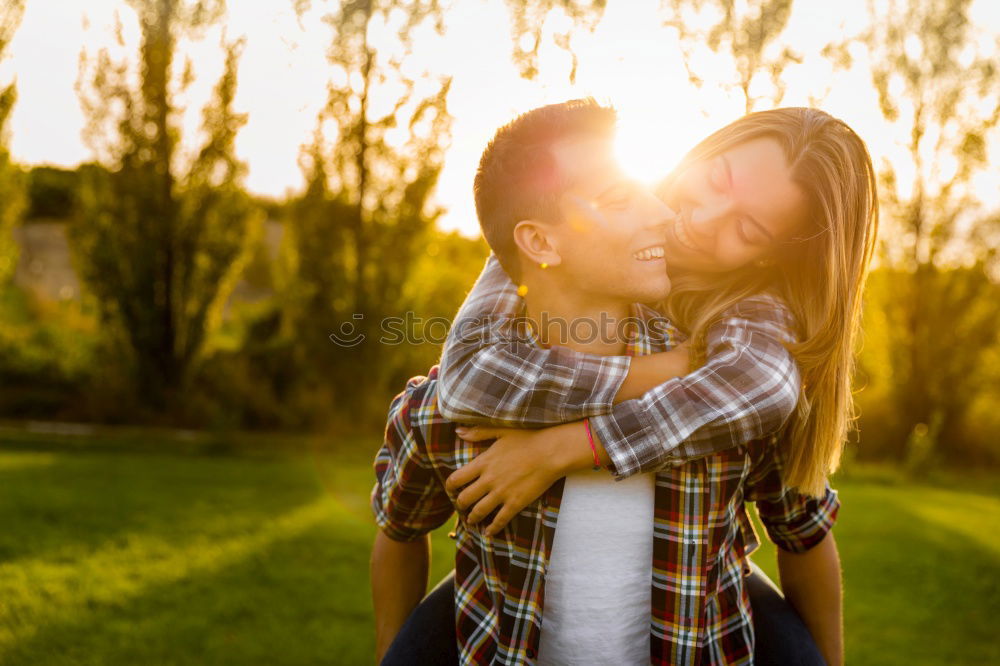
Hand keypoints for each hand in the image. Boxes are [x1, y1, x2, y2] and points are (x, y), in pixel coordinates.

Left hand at [445, 423, 579, 535]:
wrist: (551, 452)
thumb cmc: (528, 438)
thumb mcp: (501, 431)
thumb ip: (478, 432)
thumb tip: (458, 430)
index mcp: (483, 462)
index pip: (456, 479)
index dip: (450, 486)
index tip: (451, 489)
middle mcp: (489, 480)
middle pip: (464, 499)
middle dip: (460, 505)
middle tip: (461, 506)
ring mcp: (502, 493)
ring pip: (478, 512)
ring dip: (472, 518)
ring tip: (471, 520)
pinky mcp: (515, 503)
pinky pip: (500, 520)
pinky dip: (492, 528)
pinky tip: (488, 533)